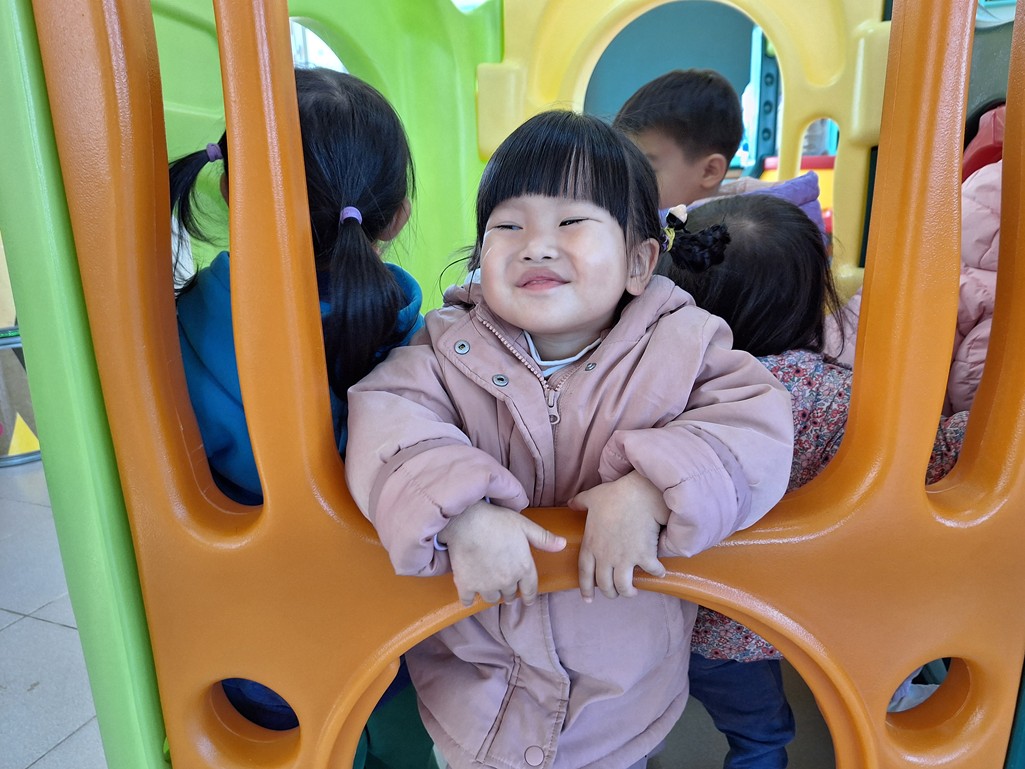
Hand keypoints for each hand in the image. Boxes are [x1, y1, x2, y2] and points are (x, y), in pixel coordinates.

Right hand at [437, 500, 565, 606]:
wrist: (466, 521)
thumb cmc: (497, 520)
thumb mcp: (524, 525)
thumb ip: (543, 538)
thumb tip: (563, 544)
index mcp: (523, 568)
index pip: (530, 590)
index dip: (529, 597)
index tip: (527, 601)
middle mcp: (507, 581)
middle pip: (510, 595)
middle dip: (509, 592)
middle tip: (505, 586)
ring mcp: (486, 585)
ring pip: (492, 599)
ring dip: (492, 595)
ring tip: (489, 588)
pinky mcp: (467, 585)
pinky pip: (468, 600)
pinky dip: (469, 599)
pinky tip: (469, 595)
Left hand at [570, 472, 667, 601]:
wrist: (639, 494)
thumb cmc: (615, 495)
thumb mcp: (592, 497)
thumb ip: (579, 503)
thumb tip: (570, 503)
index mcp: (591, 545)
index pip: (584, 573)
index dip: (586, 588)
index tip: (588, 599)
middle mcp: (605, 556)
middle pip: (605, 585)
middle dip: (610, 593)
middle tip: (616, 592)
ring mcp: (624, 558)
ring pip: (623, 586)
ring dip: (628, 592)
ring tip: (633, 591)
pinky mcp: (644, 555)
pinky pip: (651, 572)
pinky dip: (656, 574)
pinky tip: (659, 572)